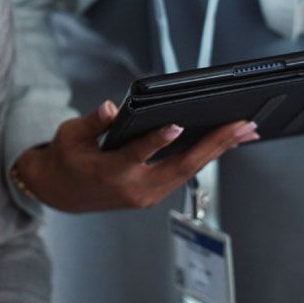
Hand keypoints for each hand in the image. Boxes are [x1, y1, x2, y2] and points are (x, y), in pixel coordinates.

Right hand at [14, 100, 258, 212]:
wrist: (60, 193)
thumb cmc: (65, 159)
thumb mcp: (70, 135)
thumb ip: (94, 122)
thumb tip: (111, 108)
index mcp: (110, 171)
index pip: (139, 154)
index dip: (158, 140)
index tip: (177, 125)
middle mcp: (134, 188)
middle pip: (180, 165)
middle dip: (214, 144)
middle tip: (241, 125)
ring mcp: (146, 195)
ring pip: (188, 171)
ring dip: (218, 150)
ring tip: (243, 131)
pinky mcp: (153, 195)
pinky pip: (183, 174)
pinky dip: (205, 157)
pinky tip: (222, 143)